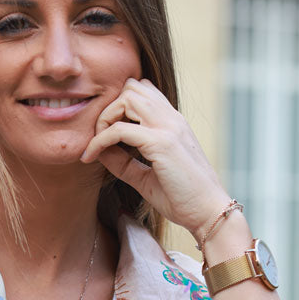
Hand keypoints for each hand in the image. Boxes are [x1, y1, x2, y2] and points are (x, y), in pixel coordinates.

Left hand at [81, 77, 229, 239]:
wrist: (208, 212)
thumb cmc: (182, 198)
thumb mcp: (146, 177)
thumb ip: (123, 161)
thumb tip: (98, 151)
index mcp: (172, 122)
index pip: (142, 91)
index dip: (118, 107)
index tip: (104, 134)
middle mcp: (171, 118)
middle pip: (131, 87)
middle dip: (108, 109)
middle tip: (98, 138)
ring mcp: (168, 127)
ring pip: (126, 98)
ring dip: (104, 119)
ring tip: (97, 144)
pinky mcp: (161, 143)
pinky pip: (119, 130)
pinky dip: (99, 140)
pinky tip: (91, 157)